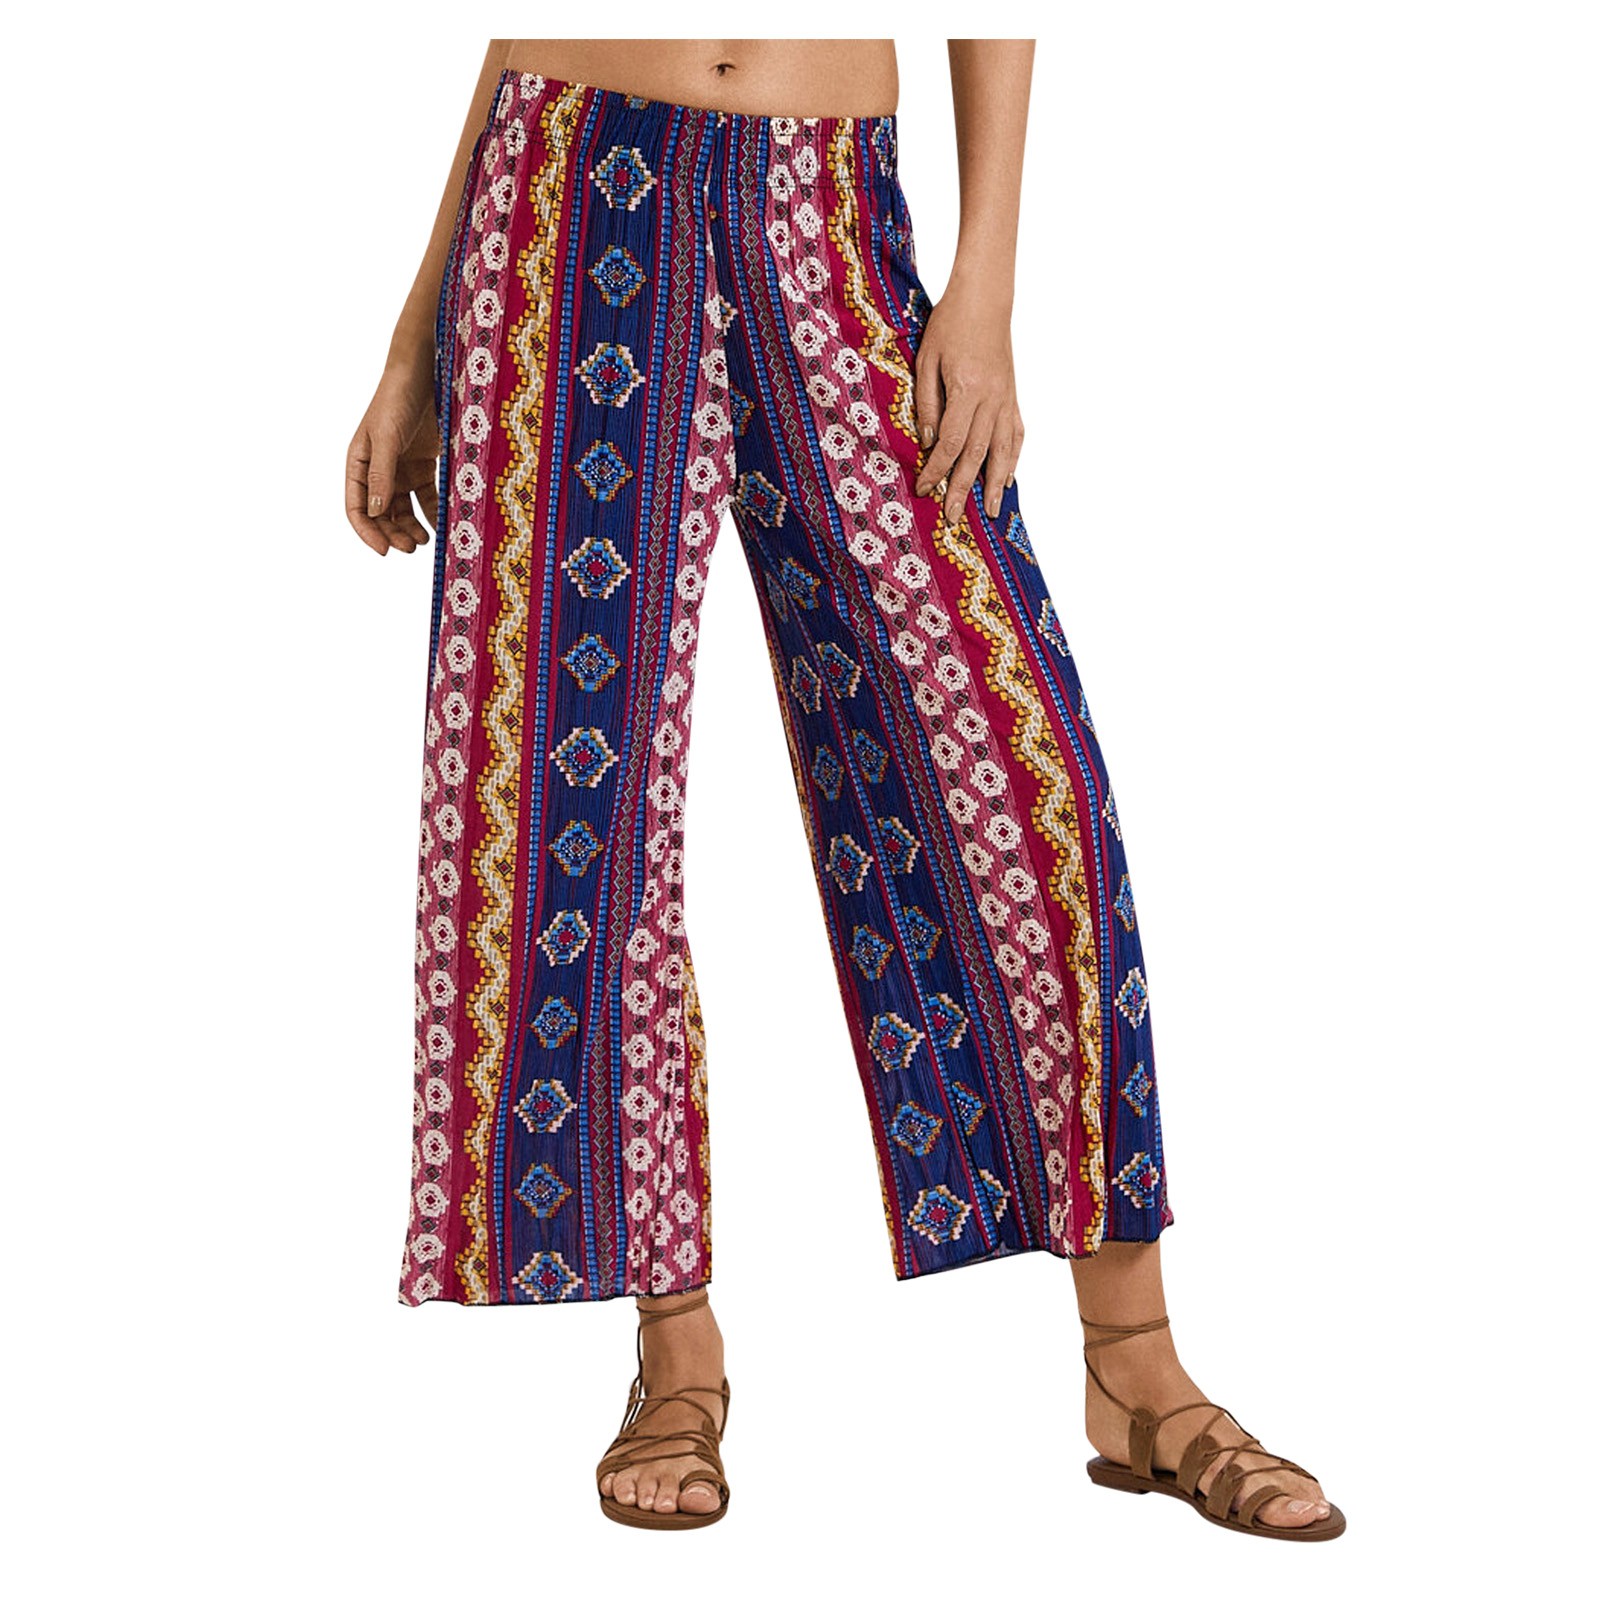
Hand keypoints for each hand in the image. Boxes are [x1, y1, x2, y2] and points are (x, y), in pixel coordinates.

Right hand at [345, 355, 442, 555]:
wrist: (426, 372)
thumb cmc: (397, 399)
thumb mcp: (386, 437)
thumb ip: (380, 474)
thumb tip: (374, 512)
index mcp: (359, 463)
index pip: (356, 507)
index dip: (367, 532)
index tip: (385, 551)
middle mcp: (378, 469)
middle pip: (381, 513)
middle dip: (393, 533)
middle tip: (412, 548)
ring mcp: (402, 468)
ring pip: (404, 508)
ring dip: (412, 527)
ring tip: (426, 540)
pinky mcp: (425, 464)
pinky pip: (427, 495)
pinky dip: (432, 511)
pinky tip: (442, 523)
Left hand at [912, 273, 1024, 523]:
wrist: (985, 299)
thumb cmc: (950, 325)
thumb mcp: (926, 360)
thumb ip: (927, 402)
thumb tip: (927, 441)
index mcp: (967, 389)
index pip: (951, 441)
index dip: (937, 468)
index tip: (924, 488)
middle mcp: (992, 399)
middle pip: (977, 453)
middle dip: (964, 488)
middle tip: (955, 518)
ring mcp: (1007, 399)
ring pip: (1003, 449)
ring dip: (997, 483)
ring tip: (993, 511)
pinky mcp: (1013, 396)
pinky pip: (1016, 434)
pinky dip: (1014, 458)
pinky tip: (1009, 477)